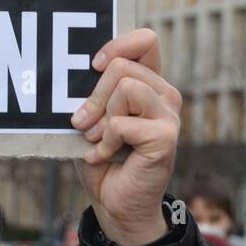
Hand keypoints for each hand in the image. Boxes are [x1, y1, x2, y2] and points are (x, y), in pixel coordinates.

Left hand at [70, 29, 180, 245]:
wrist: (116, 204)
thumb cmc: (101, 158)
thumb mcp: (92, 117)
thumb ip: (92, 92)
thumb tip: (76, 70)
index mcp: (149, 84)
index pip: (146, 41)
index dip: (117, 46)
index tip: (94, 66)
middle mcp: (164, 94)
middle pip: (123, 66)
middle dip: (93, 95)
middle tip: (83, 122)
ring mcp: (169, 115)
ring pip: (125, 87)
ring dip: (101, 117)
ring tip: (97, 139)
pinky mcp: (165, 137)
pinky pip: (122, 122)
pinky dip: (105, 142)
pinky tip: (105, 156)